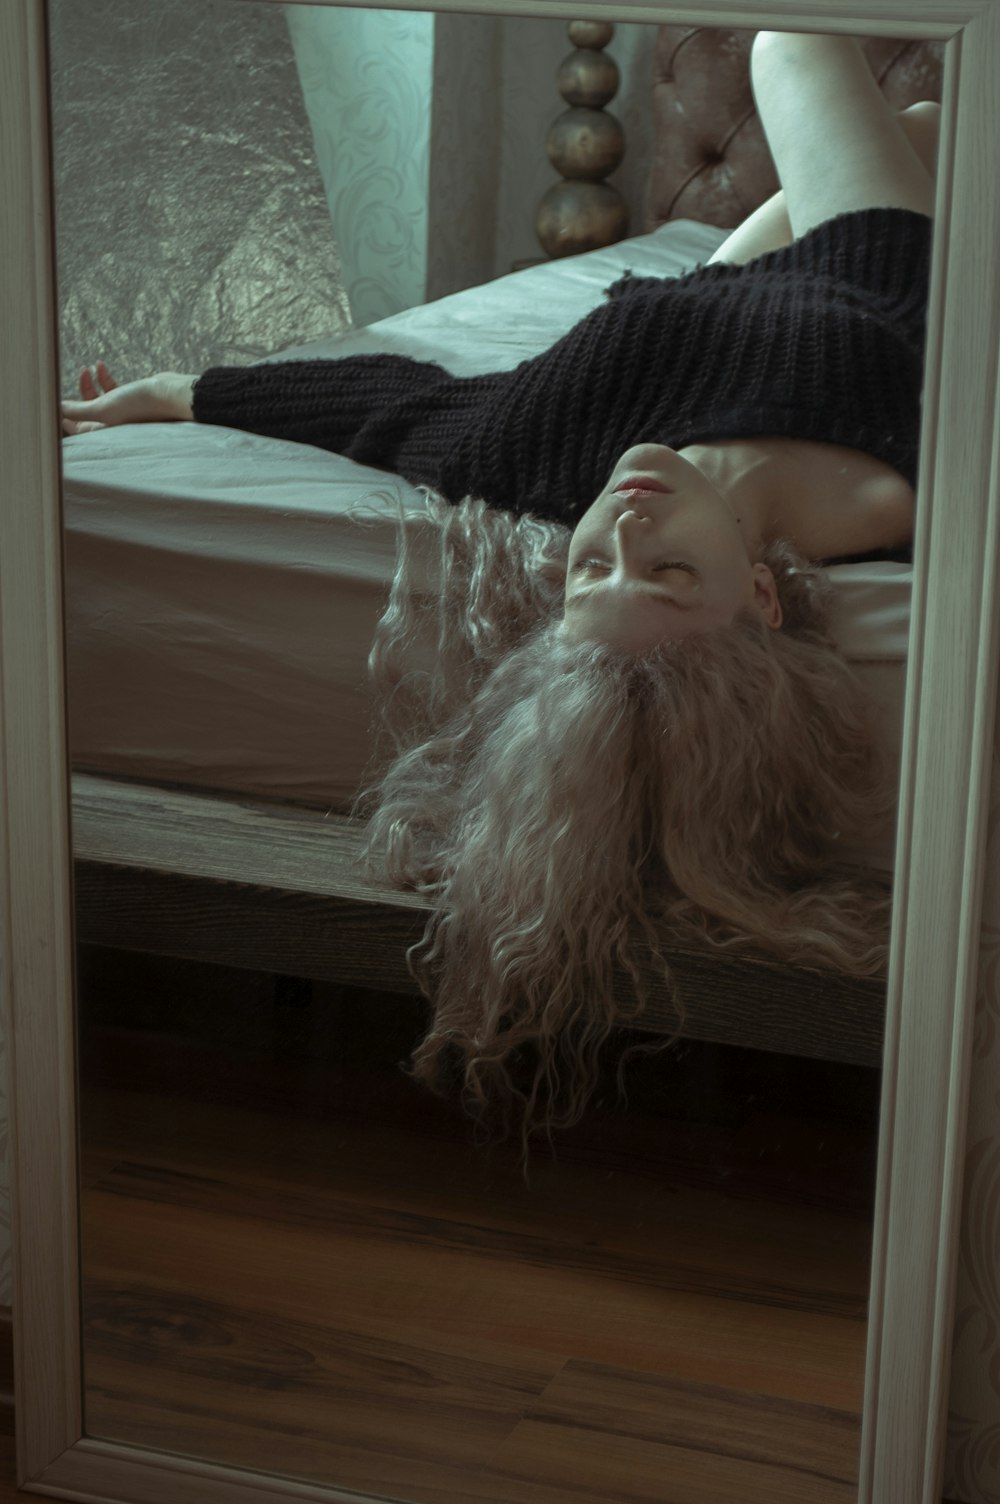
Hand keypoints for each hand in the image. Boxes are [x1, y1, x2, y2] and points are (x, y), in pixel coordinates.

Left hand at [61, 362, 197, 435]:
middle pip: (85, 412)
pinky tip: (100, 365)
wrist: (170, 394)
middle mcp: (113, 424)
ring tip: (88, 369)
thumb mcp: (103, 408)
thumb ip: (78, 411)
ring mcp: (122, 411)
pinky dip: (103, 377)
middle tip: (76, 376)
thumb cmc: (140, 405)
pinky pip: (111, 389)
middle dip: (77, 394)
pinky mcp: (130, 398)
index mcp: (106, 431)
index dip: (64, 417)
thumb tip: (57, 409)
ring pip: (97, 398)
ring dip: (89, 383)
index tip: (55, 401)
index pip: (77, 428)